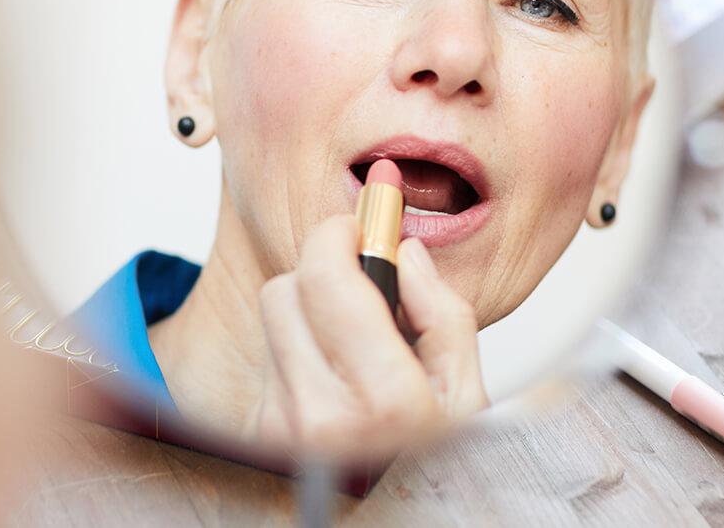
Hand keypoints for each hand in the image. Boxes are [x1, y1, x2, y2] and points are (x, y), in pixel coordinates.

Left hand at [244, 214, 488, 460]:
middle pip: (287, 286)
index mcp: (385, 403)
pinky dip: (299, 352)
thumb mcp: (467, 396)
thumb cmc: (438, 467)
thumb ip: (443, 314)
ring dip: (310, 314)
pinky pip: (270, 356)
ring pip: (274, 318)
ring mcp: (279, 431)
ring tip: (353, 348)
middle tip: (359, 275)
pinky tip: (333, 381)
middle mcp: (320, 419)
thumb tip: (406, 250)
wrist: (396, 523)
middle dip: (325, 271)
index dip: (341, 234)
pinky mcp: (255, 436)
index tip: (357, 225)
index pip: (328, 276)